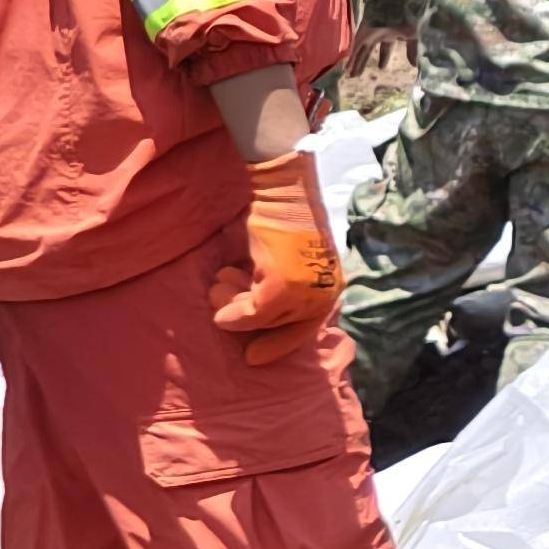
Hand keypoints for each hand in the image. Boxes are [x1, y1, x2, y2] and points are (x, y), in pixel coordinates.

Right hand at [208, 151, 342, 365]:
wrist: (283, 190)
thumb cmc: (282, 218)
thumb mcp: (290, 259)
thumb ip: (285, 285)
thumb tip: (258, 315)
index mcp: (331, 287)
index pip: (304, 329)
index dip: (277, 344)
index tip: (254, 357)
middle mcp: (324, 295)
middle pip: (279, 326)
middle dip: (247, 320)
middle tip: (221, 310)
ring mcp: (305, 294)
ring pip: (262, 320)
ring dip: (233, 306)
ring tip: (220, 285)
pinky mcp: (282, 290)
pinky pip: (251, 313)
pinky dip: (230, 310)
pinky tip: (217, 290)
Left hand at [343, 22, 414, 80]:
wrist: (400, 2)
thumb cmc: (409, 17)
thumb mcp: (413, 36)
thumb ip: (412, 50)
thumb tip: (415, 65)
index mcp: (391, 34)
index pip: (385, 49)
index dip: (383, 59)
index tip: (381, 68)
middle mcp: (378, 34)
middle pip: (368, 52)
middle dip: (363, 63)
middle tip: (356, 75)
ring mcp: (369, 32)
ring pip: (360, 50)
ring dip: (355, 63)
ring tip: (350, 75)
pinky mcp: (363, 31)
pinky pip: (355, 46)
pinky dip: (351, 56)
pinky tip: (347, 66)